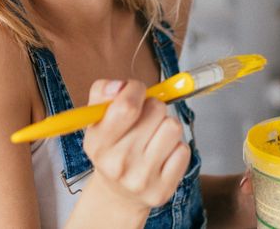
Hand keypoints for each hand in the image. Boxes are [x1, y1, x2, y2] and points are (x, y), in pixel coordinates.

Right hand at [81, 79, 190, 211]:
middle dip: (153, 107)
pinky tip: (162, 154)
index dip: (136, 89)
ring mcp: (142, 179)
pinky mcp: (164, 189)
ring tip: (154, 135)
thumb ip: (102, 93)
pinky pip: (183, 150)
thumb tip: (121, 85)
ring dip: (166, 125)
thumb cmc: (111, 147)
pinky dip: (175, 147)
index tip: (136, 91)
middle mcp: (118, 163)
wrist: (118, 194)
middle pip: (156, 110)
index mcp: (98, 143)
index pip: (126, 106)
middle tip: (144, 119)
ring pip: (173, 127)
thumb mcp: (96, 120)